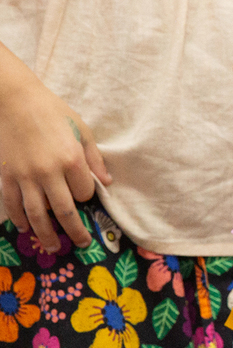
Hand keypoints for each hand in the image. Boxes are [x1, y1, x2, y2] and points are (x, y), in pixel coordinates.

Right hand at [0, 77, 108, 251]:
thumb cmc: (52, 112)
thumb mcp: (81, 130)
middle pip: (64, 211)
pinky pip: (13, 204)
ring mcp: (25, 175)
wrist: (14, 100)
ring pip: (37, 214)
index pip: (84, 193)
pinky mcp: (6, 175)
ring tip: (53, 247)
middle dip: (74, 231)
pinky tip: (26, 228)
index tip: (83, 194)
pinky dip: (19, 219)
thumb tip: (107, 183)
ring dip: (46, 235)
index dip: (86, 197)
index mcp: (71, 159)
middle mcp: (48, 171)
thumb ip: (94, 159)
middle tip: (81, 244)